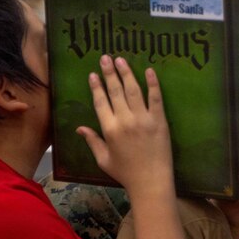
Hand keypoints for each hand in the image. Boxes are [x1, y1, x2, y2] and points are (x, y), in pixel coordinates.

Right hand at [77, 55, 173, 198]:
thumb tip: (79, 127)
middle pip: (115, 91)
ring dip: (126, 73)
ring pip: (133, 90)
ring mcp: (143, 119)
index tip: (92, 74)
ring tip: (121, 60)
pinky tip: (149, 70)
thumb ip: (92, 141)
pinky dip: (153, 83)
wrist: (151, 181)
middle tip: (105, 57)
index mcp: (109, 129)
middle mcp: (125, 120)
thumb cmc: (126, 172)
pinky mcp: (159, 120)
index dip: (96, 87)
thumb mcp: (103, 159)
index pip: (100, 102)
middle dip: (109, 73)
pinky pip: (156, 98)